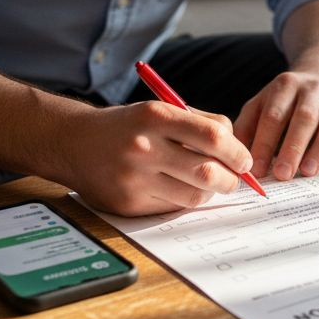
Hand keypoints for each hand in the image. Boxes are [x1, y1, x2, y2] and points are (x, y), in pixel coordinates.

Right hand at [58, 101, 252, 215]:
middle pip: (207, 172)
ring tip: (209, 184)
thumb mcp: (160, 110)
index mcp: (155, 116)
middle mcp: (143, 147)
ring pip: (193, 196)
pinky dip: (184, 200)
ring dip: (210, 193)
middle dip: (231, 179)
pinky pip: (172, 208)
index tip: (244, 160)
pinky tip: (180, 189)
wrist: (73, 143)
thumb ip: (200, 123)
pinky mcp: (128, 203)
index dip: (237, 152)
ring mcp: (134, 178)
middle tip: (234, 179)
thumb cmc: (128, 126)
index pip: (213, 137)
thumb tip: (238, 149)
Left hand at [234, 70, 318, 180]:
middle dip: (293, 148)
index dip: (265, 143)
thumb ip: (247, 128)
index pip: (274, 115)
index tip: (257, 170)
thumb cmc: (285, 102)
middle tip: (283, 175)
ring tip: (308, 172)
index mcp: (285, 86)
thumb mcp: (261, 104)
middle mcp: (313, 89)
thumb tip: (235, 159)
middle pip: (305, 117)